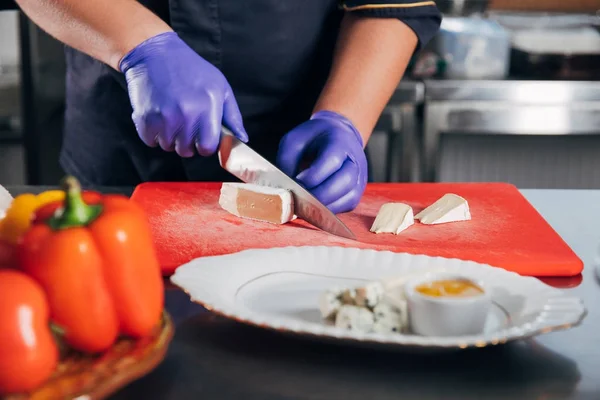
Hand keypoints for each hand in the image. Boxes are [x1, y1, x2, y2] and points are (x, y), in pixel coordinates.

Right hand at [119, 32, 247, 156]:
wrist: (154, 53)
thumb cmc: (191, 70)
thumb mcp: (220, 87)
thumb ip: (233, 116)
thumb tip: (242, 139)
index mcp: (207, 107)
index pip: (208, 147)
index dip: (206, 145)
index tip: (203, 136)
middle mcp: (186, 114)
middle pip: (187, 151)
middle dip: (189, 142)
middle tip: (186, 123)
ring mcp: (163, 117)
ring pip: (169, 147)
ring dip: (171, 138)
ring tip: (172, 116)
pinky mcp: (144, 118)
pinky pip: (151, 141)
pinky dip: (154, 134)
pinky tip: (158, 116)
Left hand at [277, 110, 367, 213]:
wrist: (337, 137)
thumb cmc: (313, 140)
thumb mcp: (294, 140)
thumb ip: (287, 160)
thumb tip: (287, 187)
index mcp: (340, 141)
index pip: (333, 160)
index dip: (314, 175)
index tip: (297, 182)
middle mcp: (355, 160)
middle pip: (346, 181)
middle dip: (320, 195)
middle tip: (300, 199)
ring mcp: (360, 177)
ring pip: (349, 197)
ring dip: (325, 206)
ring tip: (305, 206)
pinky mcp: (356, 192)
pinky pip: (347, 206)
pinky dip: (330, 211)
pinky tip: (314, 208)